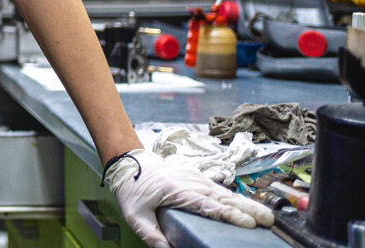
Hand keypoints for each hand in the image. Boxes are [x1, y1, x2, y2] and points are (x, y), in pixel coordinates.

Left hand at [106, 149, 273, 247]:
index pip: (207, 205)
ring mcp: (195, 178)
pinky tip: (250, 208)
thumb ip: (151, 235)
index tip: (247, 224)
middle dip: (247, 210)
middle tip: (268, 222)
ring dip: (247, 204)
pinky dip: (237, 198)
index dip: (228, 214)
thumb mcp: (135, 215)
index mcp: (176, 191)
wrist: (130, 163)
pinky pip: (220, 189)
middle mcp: (190, 182)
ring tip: (267, 217)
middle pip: (222, 197)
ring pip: (225, 192)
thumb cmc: (133, 191)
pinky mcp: (198, 178)